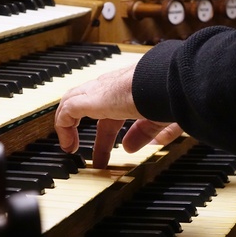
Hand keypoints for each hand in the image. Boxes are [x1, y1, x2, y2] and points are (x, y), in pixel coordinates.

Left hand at [54, 65, 182, 167]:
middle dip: (84, 131)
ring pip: (73, 102)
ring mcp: (101, 92)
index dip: (106, 138)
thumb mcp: (158, 121)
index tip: (107, 154)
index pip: (110, 117)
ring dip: (69, 125)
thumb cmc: (171, 96)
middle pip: (90, 110)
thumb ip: (144, 134)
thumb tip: (129, 147)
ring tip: (69, 147)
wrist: (169, 82)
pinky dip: (64, 127)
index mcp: (128, 96)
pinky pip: (69, 111)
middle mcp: (112, 91)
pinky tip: (69, 145)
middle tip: (81, 150)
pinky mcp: (92, 98)